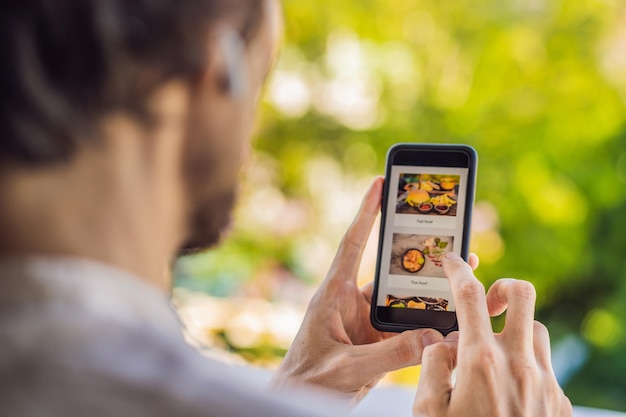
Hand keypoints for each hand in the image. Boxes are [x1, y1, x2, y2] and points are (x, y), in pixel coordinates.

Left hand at [270, 177, 445, 403]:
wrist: (297, 405)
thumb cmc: (306, 381)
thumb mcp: (345, 367)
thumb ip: (388, 356)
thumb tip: (433, 336)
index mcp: (333, 295)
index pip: (353, 244)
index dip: (366, 212)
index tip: (380, 182)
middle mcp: (351, 303)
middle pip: (390, 271)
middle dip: (418, 256)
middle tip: (450, 239)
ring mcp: (365, 323)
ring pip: (403, 301)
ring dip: (429, 293)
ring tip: (462, 278)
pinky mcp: (376, 343)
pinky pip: (407, 329)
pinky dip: (427, 326)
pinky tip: (451, 323)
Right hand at [413, 253, 571, 416]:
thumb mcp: (426, 412)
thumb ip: (431, 367)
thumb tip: (442, 344)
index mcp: (481, 362)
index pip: (469, 296)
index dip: (457, 270)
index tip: (450, 261)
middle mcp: (519, 365)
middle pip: (523, 296)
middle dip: (502, 288)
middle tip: (487, 304)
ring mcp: (545, 383)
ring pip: (539, 331)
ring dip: (515, 332)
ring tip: (492, 354)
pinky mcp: (559, 403)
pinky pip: (547, 367)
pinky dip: (526, 365)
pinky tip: (507, 390)